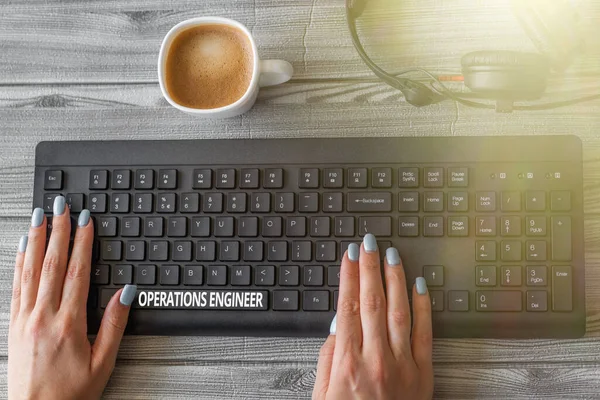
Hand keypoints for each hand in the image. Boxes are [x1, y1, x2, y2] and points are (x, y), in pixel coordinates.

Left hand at [8, 196, 136, 399]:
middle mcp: (44, 316)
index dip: (83, 243)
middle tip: (60, 206)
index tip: (85, 221)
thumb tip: (126, 293)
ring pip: (31, 270)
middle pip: (52, 263)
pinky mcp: (15, 325)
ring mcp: (25, 319)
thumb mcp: (103, 362)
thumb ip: (115, 324)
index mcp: (69, 323)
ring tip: (39, 217)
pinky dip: (20, 262)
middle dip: (58, 231)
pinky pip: (17, 286)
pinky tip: (23, 248)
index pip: (77, 272)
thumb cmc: (69, 393)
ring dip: (37, 240)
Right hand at [313, 234, 432, 399]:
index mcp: (347, 363)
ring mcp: (402, 365)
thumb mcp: (323, 395)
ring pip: (398, 310)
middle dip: (369, 267)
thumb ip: (328, 357)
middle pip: (371, 301)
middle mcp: (376, 359)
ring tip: (392, 255)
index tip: (350, 255)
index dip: (348, 276)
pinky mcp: (423, 374)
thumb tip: (337, 325)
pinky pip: (425, 333)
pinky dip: (423, 306)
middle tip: (370, 242)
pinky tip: (419, 286)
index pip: (347, 306)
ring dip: (394, 278)